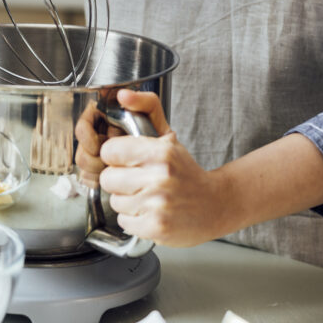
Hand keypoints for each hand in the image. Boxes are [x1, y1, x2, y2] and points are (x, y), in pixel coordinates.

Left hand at [81, 90, 226, 246]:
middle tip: (139, 182)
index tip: (128, 161)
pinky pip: (124, 222)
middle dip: (119, 181)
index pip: (109, 151)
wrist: (215, 205)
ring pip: (115, 202)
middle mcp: (159, 177)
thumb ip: (146, 108)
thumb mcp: (167, 137)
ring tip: (148, 198)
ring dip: (128, 202)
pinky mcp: (156, 227)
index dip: (116, 157)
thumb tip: (122, 94)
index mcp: (160, 151)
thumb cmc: (186, 171)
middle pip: (107, 178)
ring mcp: (158, 204)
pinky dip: (135, 220)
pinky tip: (151, 212)